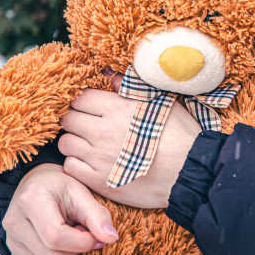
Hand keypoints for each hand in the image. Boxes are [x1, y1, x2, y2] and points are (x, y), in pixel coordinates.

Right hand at [2, 163, 118, 254]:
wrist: (36, 185)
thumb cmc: (60, 187)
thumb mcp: (80, 193)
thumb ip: (97, 215)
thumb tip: (111, 238)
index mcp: (30, 201)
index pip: (56, 236)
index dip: (82, 241)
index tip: (96, 234)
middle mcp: (14, 222)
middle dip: (77, 250)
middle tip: (84, 232)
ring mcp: (12, 241)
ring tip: (72, 235)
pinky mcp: (15, 254)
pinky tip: (62, 244)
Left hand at [59, 74, 201, 208]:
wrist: (189, 171)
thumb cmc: (179, 133)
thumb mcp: (159, 101)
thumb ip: (129, 86)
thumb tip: (107, 73)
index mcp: (116, 108)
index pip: (80, 98)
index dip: (82, 101)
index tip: (89, 107)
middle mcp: (102, 132)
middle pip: (68, 119)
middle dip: (74, 119)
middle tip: (86, 124)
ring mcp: (99, 158)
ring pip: (65, 144)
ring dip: (73, 141)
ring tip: (87, 143)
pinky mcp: (100, 181)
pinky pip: (71, 167)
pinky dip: (76, 163)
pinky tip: (90, 162)